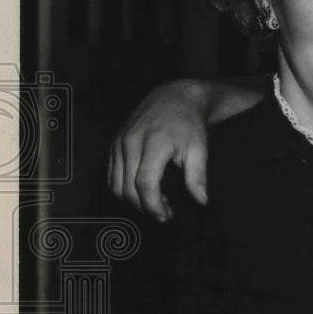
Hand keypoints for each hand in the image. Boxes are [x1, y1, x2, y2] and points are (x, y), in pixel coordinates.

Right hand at [108, 80, 209, 220]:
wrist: (172, 98)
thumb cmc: (188, 124)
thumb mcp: (199, 148)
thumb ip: (197, 176)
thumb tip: (201, 201)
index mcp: (153, 142)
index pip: (145, 183)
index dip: (153, 205)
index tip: (167, 215)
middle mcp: (130, 142)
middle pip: (127, 188)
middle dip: (144, 207)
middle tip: (164, 213)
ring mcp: (118, 143)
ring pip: (115, 185)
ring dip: (132, 200)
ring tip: (155, 202)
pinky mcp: (113, 145)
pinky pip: (111, 175)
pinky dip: (123, 189)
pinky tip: (143, 190)